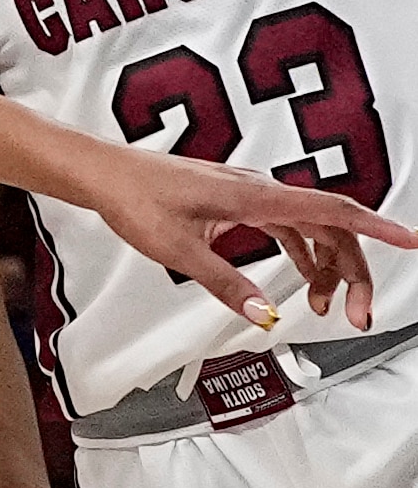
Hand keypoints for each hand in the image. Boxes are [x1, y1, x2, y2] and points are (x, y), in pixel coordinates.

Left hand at [77, 142, 416, 329]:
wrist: (101, 173)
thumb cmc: (133, 198)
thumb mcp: (178, 250)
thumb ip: (224, 283)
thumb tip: (262, 313)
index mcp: (253, 197)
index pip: (331, 210)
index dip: (376, 227)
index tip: (411, 241)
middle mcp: (257, 190)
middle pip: (329, 226)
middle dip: (351, 269)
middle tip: (355, 312)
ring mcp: (247, 193)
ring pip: (309, 227)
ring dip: (326, 264)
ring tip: (326, 306)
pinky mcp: (234, 200)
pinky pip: (286, 225)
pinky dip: (301, 252)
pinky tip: (302, 277)